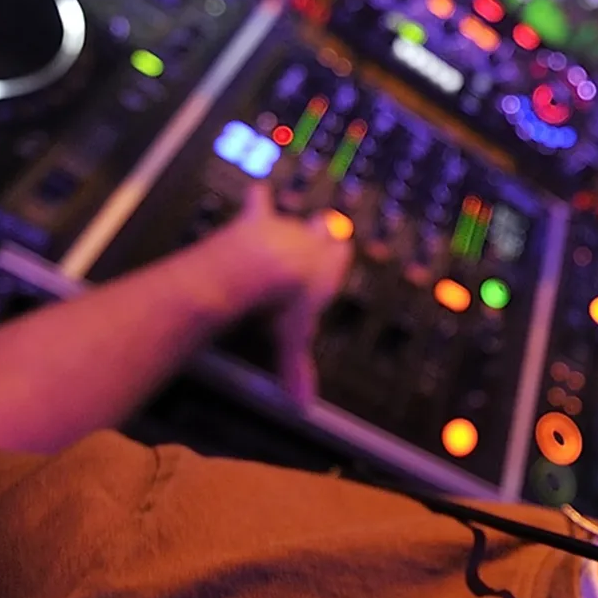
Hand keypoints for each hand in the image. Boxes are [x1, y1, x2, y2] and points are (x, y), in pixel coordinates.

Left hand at [206, 184, 352, 404]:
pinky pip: (260, 203)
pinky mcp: (257, 219)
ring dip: (289, 223)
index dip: (336, 258)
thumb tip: (303, 408)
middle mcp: (313, 242)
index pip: (340, 255)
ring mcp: (285, 227)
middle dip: (321, 233)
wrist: (264, 269)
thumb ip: (297, 371)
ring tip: (287, 223)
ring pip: (294, 220)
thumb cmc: (287, 304)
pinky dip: (259, 199)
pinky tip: (257, 190)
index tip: (338, 254)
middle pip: (323, 231)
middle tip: (322, 229)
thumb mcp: (294, 340)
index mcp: (329, 267)